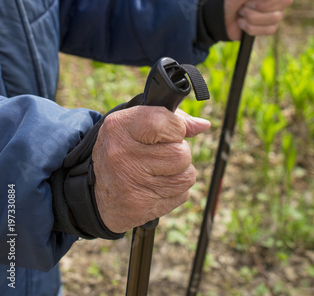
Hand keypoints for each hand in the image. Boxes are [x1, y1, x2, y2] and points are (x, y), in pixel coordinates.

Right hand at [92, 106, 209, 232]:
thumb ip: (171, 118)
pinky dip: (175, 190)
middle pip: (181, 153)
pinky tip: (157, 186)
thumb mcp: (135, 123)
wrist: (97, 193)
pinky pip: (182, 195)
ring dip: (181, 172)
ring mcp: (132, 184)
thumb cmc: (123, 149)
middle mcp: (122, 155)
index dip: (177, 126)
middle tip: (164, 153)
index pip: (162, 121)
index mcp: (119, 128)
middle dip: (180, 152)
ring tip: (161, 170)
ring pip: (187, 175)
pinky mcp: (142, 208)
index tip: (172, 130)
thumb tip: (203, 125)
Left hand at [224, 0, 293, 39]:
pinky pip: (270, 29)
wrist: (215, 17)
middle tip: (244, 2)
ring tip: (240, 11)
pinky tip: (242, 22)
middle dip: (260, 5)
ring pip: (277, 17)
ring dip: (252, 17)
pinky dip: (252, 28)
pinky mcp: (269, 24)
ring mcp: (274, 8)